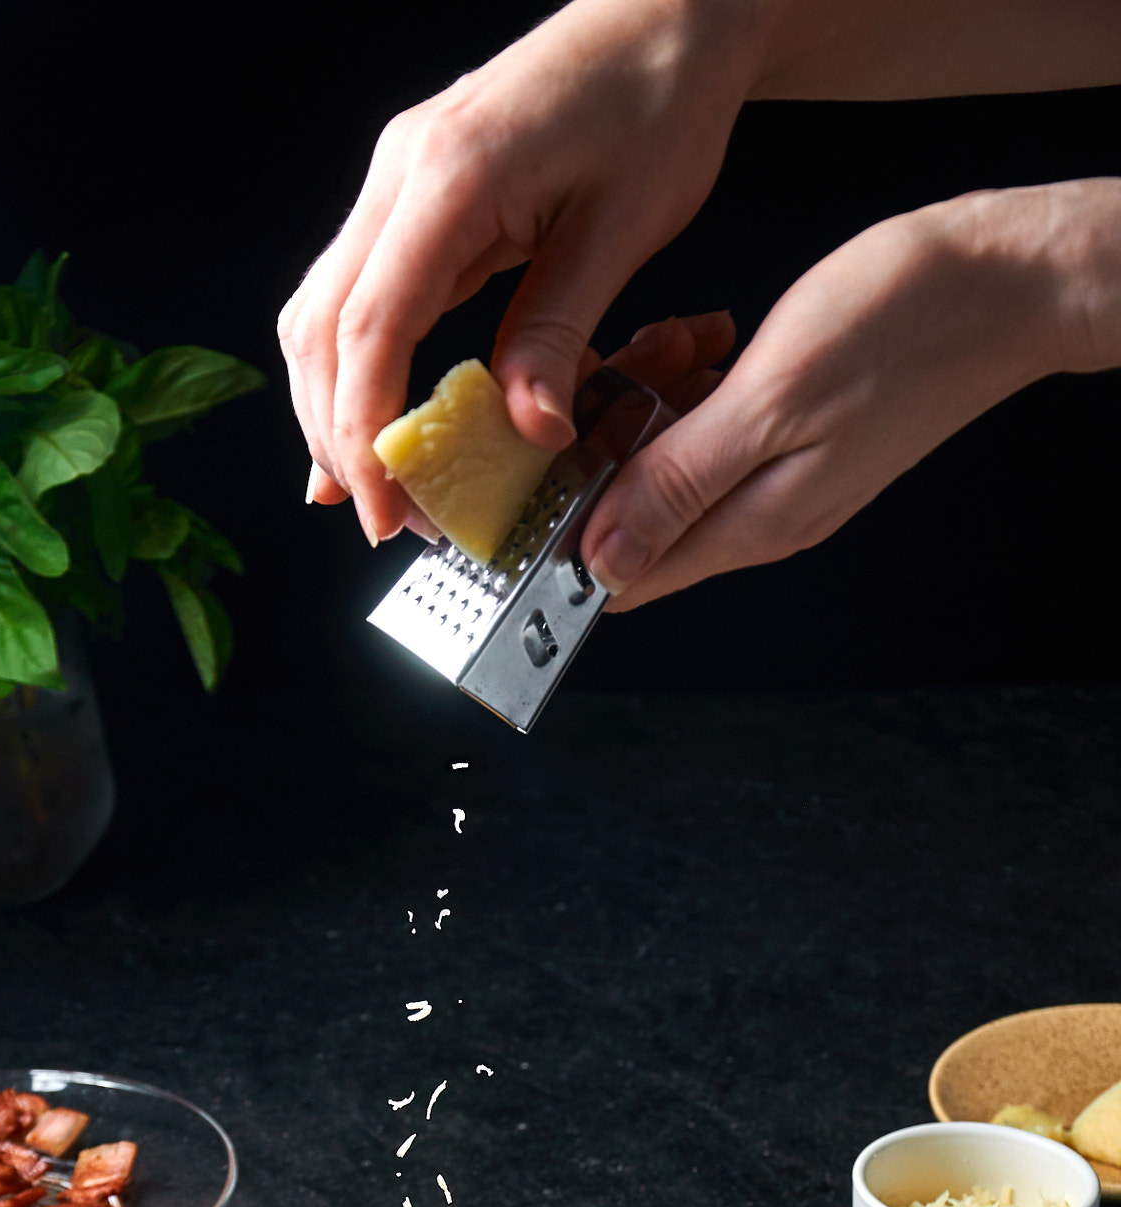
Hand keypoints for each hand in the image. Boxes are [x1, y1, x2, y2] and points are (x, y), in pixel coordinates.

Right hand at [278, 0, 762, 543]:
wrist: (666, 15)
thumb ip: (558, 332)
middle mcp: (401, 173)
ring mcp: (397, 181)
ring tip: (374, 488)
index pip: (372, 327)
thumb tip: (525, 432)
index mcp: (450, 177)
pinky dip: (355, 366)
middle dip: (340, 436)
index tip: (386, 506)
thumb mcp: (624, 229)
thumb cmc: (657, 101)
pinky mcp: (413, 195)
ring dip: (335, 407)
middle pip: (323, 328)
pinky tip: (374, 422)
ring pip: (323, 313)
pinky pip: (357, 293)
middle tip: (384, 519)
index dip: (367, 431)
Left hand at [581, 185, 1087, 607]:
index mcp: (751, 524)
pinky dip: (692, 382)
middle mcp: (760, 516)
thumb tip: (601, 557)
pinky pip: (709, 427)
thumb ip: (680, 483)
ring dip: (649, 400)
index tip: (546, 460)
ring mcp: (777, 476)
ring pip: (667, 463)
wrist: (1011, 278)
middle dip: (605, 446)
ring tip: (683, 340)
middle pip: (633, 517)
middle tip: (627, 368)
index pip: (621, 579)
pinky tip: (712, 338)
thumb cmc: (907, 323)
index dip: (562, 533)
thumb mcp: (771, 400)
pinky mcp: (792, 433)